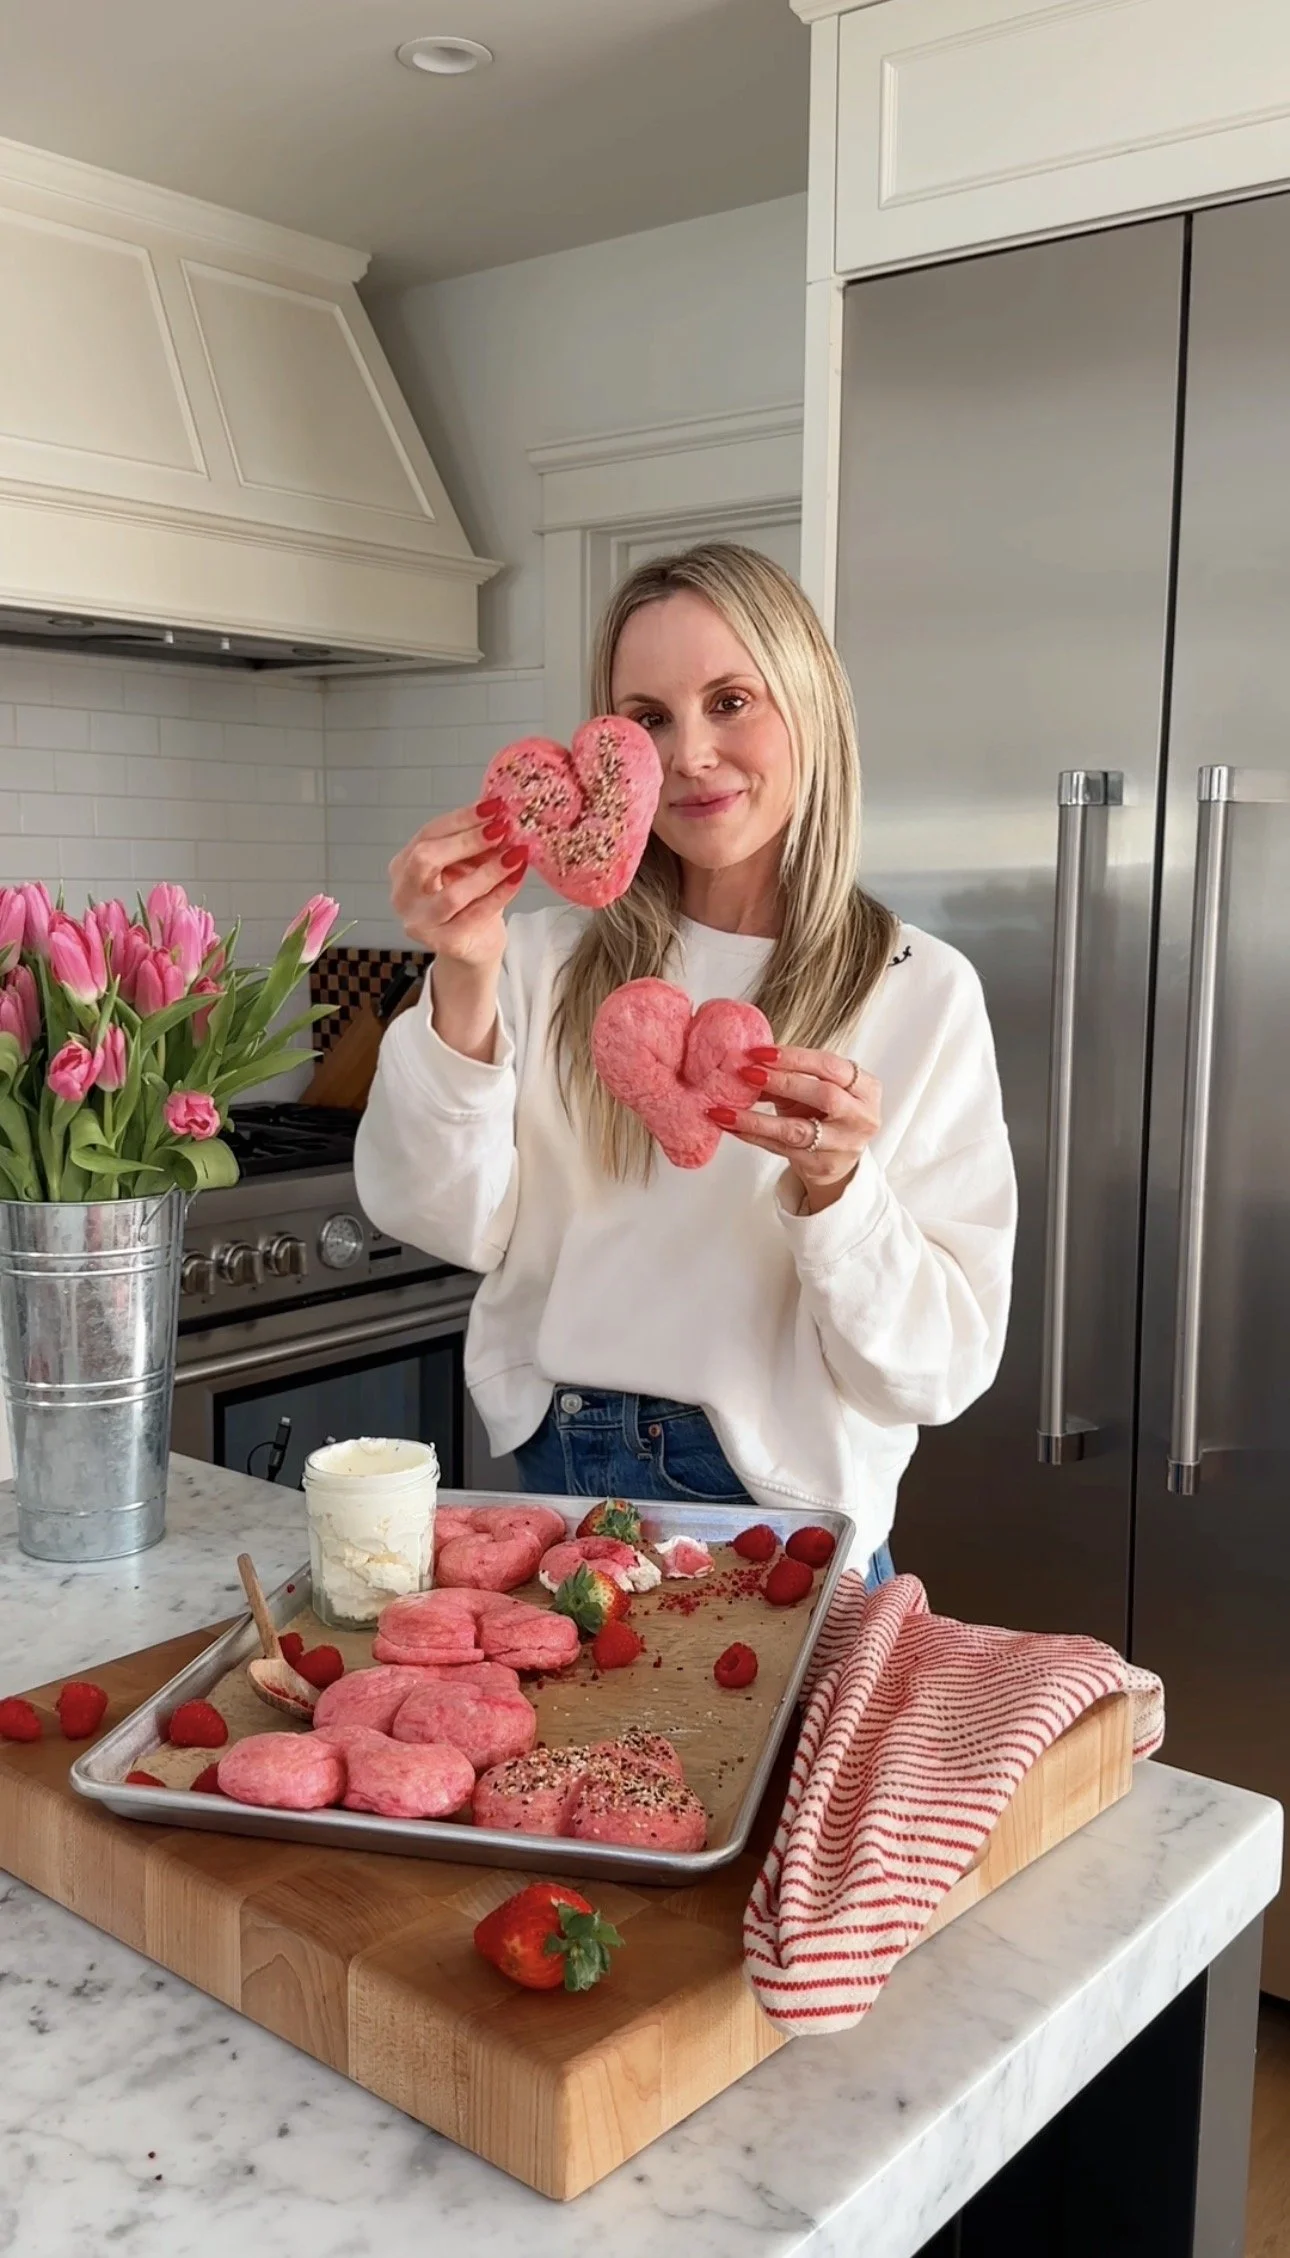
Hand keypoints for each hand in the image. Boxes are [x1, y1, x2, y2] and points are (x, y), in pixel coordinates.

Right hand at [389, 798, 526, 969]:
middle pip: (426, 860)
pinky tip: (517, 878)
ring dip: (487, 871)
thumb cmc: (469, 901)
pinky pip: (474, 916)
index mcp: (404, 866)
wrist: (473, 945)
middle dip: (467, 841)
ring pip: (452, 895)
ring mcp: (420, 922)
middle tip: (502, 829)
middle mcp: (403, 894)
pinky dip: (499, 894)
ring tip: (515, 854)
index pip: (428, 834)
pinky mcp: (443, 943)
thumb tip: (501, 815)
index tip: (493, 806)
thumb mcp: (468, 866)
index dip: (461, 819)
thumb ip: (476, 844)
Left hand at [708, 1045, 881, 1212]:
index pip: (831, 1066)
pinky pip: (780, 1149)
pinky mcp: (821, 1166)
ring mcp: (843, 1145)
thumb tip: (749, 1060)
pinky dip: (753, 1136)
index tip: (760, 1052)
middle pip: (824, 1097)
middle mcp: (861, 1117)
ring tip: (725, 1109)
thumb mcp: (816, 1090)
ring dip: (757, 1119)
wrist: (838, 1158)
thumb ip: (790, 1076)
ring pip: (798, 1130)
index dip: (796, 1057)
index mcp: (866, 1088)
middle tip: (746, 1073)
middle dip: (783, 1082)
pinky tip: (731, 1125)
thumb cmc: (827, 1113)